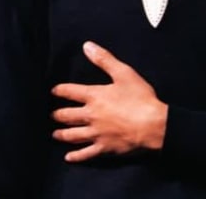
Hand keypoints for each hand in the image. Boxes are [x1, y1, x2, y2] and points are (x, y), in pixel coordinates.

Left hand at [50, 41, 167, 162]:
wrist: (153, 125)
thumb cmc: (140, 98)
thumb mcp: (124, 73)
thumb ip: (104, 59)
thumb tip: (87, 46)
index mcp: (94, 96)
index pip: (70, 92)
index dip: (60, 91)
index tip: (53, 91)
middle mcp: (91, 116)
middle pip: (67, 115)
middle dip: (58, 115)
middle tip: (52, 115)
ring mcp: (96, 134)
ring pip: (73, 135)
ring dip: (62, 134)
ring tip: (55, 134)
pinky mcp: (104, 148)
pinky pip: (85, 154)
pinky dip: (76, 156)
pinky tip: (68, 157)